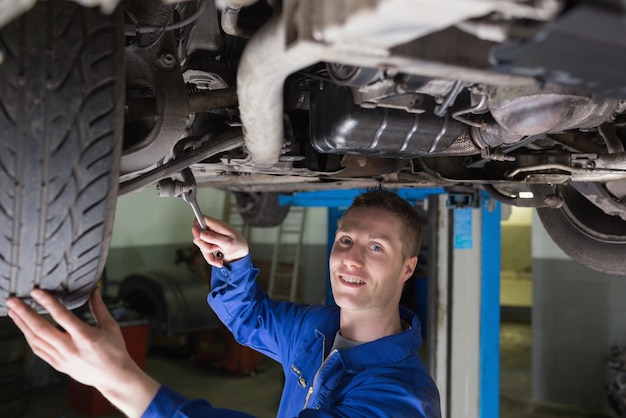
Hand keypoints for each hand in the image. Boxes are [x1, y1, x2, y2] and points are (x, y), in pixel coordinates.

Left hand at [7, 288, 159, 417]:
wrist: (113, 376)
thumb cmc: (115, 351)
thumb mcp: (110, 326)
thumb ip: (99, 307)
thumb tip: (95, 291)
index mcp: (85, 336)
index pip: (62, 316)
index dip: (47, 302)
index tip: (36, 292)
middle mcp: (71, 348)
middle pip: (42, 329)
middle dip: (25, 313)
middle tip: (13, 301)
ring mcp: (62, 358)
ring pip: (36, 340)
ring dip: (22, 325)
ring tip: (13, 312)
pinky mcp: (58, 365)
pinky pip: (39, 351)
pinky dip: (29, 338)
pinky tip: (24, 329)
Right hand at [192, 215, 249, 266]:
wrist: (240, 253)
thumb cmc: (237, 245)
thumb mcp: (228, 243)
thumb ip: (214, 238)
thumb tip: (201, 233)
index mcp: (217, 225)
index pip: (201, 218)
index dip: (196, 226)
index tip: (198, 237)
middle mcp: (212, 229)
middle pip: (198, 235)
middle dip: (205, 246)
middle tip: (216, 249)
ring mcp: (209, 237)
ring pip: (200, 245)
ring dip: (208, 255)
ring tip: (219, 258)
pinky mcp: (208, 244)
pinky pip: (203, 251)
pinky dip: (210, 258)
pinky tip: (218, 260)